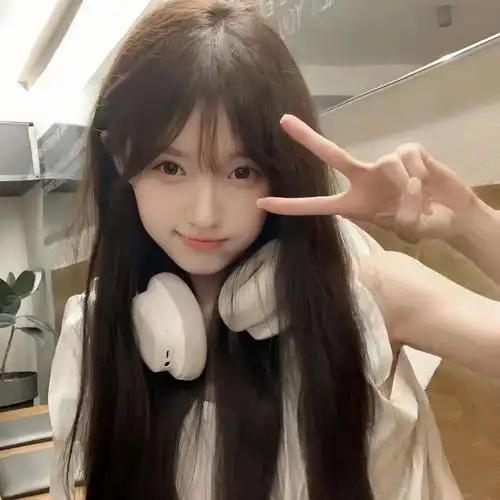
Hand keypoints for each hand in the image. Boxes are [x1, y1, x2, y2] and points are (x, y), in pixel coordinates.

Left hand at [257, 114, 475, 242]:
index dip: (291, 206)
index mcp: (354, 203)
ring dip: (407, 190)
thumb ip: (404, 218)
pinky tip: (427, 183)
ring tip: (420, 202)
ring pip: (386, 164)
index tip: (263, 201)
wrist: (451, 215)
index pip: (317, 204)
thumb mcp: (408, 230)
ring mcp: (384, 162)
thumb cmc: (423, 224)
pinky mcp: (407, 150)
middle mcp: (363, 178)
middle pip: (332, 155)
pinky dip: (419, 176)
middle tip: (283, 120)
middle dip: (307, 138)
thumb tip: (408, 187)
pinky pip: (407, 159)